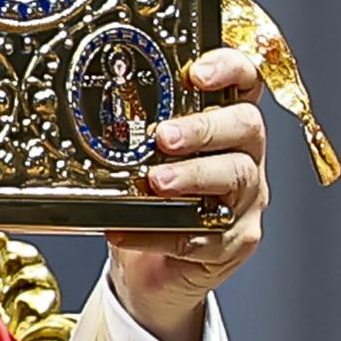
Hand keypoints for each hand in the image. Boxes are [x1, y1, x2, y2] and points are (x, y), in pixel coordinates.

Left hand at [104, 48, 267, 340]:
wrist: (149, 271)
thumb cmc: (149, 201)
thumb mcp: (140, 156)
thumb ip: (134, 130)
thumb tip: (93, 106)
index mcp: (225, 123)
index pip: (245, 82)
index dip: (230, 69)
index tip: (198, 73)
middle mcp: (244, 156)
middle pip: (246, 127)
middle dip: (204, 128)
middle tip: (165, 136)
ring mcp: (244, 201)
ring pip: (234, 178)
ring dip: (191, 176)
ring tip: (156, 182)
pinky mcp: (232, 243)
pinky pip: (203, 238)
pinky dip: (160, 234)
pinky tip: (126, 229)